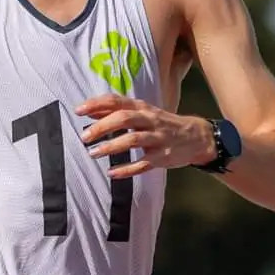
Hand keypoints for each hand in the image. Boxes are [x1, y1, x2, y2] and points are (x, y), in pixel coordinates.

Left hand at [76, 94, 214, 178]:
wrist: (196, 136)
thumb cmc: (161, 123)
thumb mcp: (141, 112)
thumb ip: (115, 111)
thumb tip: (88, 111)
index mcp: (142, 107)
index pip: (117, 101)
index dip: (97, 104)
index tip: (78, 110)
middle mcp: (150, 120)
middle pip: (124, 118)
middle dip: (102, 127)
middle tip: (84, 137)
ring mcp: (158, 138)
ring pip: (133, 140)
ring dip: (112, 146)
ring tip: (93, 153)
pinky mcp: (163, 157)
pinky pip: (144, 163)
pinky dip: (127, 169)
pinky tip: (112, 173)